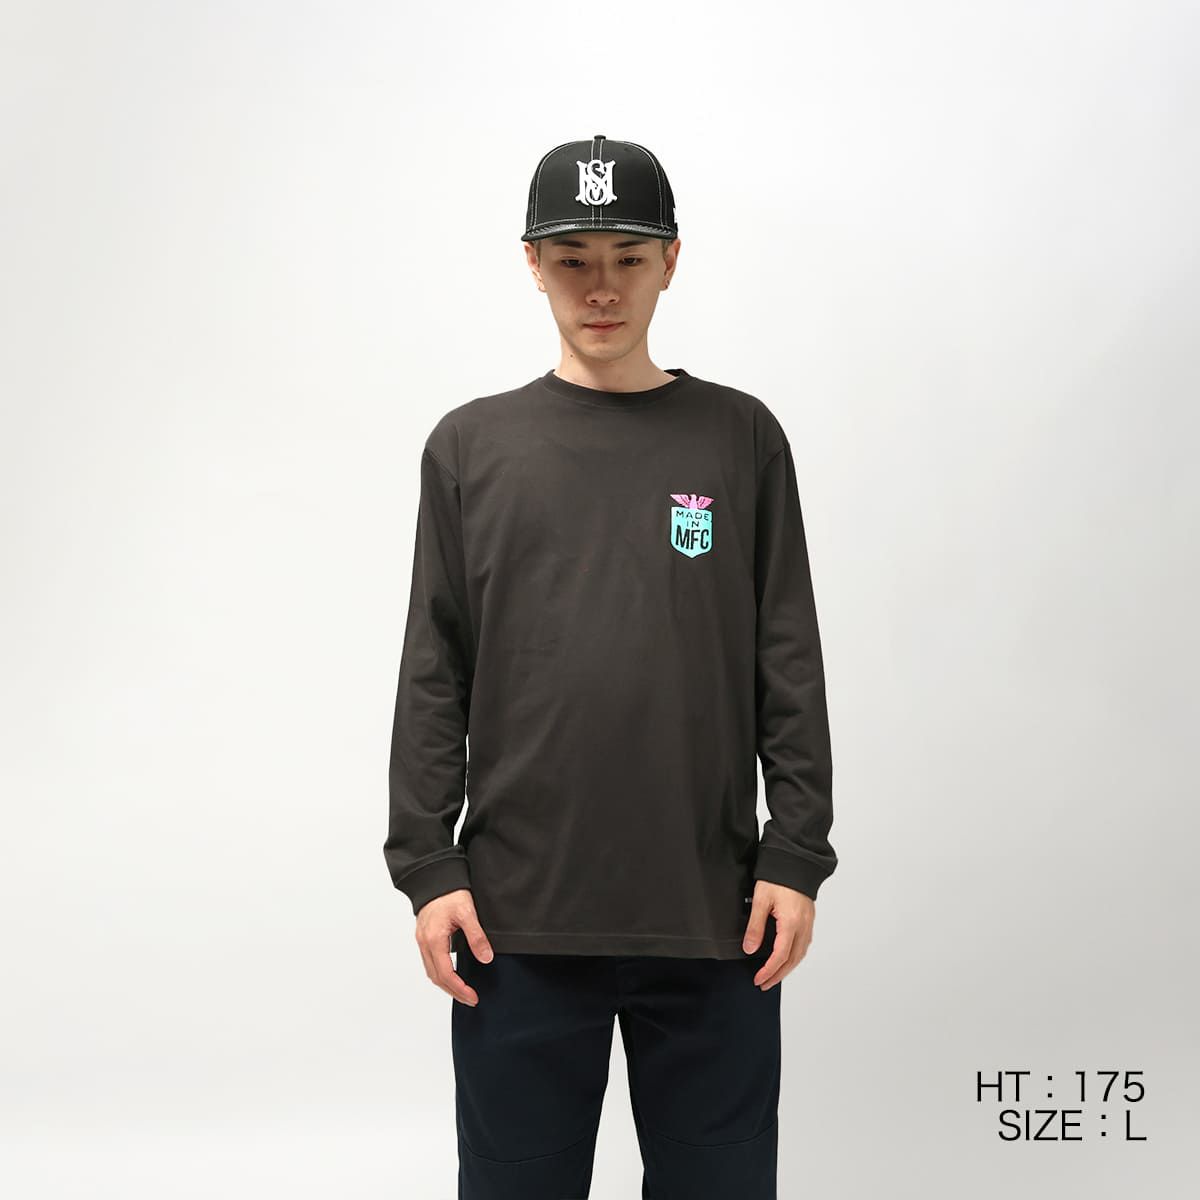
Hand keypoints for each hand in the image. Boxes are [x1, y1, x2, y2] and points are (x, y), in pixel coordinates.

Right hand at [414, 889, 494, 1005]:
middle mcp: (424, 942)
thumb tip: (486, 958)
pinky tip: (451, 973)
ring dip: (446, 984)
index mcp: (434, 939)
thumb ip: (476, 937)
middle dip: (453, 991)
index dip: (459, 989)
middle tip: (470, 999)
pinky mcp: (424, 936)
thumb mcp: (467, 912)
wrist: (436, 876)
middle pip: (436, 977)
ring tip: (462, 991)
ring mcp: (422, 940)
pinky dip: (440, 973)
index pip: (445, 974)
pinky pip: (429, 962)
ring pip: (431, 971)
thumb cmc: (450, 892)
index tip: (473, 997)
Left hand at [742, 881, 814, 990]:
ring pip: (800, 954)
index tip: (758, 979)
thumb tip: (749, 949)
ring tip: (774, 976)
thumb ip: (755, 926)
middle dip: (778, 975)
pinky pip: (804, 945)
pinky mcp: (809, 919)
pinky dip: (794, 956)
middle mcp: (803, 926)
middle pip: (793, 960)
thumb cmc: (777, 877)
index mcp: (791, 923)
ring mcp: (809, 923)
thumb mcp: (760, 900)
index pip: (780, 955)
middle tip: (764, 984)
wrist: (795, 861)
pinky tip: (786, 958)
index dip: (769, 971)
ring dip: (787, 968)